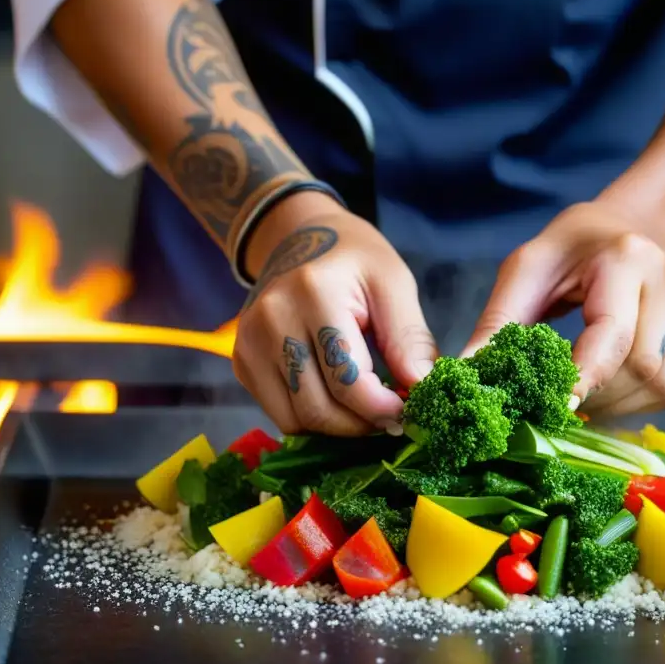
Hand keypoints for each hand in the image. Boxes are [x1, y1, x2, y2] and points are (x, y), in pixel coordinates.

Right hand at [233, 193, 436, 434]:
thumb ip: (409, 337)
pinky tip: (335, 397)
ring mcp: (248, 343)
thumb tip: (422, 388)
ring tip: (365, 407)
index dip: (382, 408)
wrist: (298, 237)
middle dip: (361, 425)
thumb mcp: (394, 282)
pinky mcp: (242, 361)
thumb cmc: (355, 258)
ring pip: (296, 420)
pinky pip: (279, 414)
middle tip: (390, 417)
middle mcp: (271, 320)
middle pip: (317, 408)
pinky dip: (312, 417)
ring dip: (337, 426)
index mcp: (313, 293)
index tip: (407, 411)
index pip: (347, 379)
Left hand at [462, 201, 664, 415]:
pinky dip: (649, 403)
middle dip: (596, 397)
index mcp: (626, 259)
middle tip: (557, 402)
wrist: (630, 226)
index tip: (559, 407)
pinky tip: (617, 390)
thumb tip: (465, 375)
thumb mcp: (527, 270)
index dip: (587, 378)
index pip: (613, 335)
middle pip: (640, 369)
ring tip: (585, 394)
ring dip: (620, 405)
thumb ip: (497, 322)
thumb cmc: (572, 250)